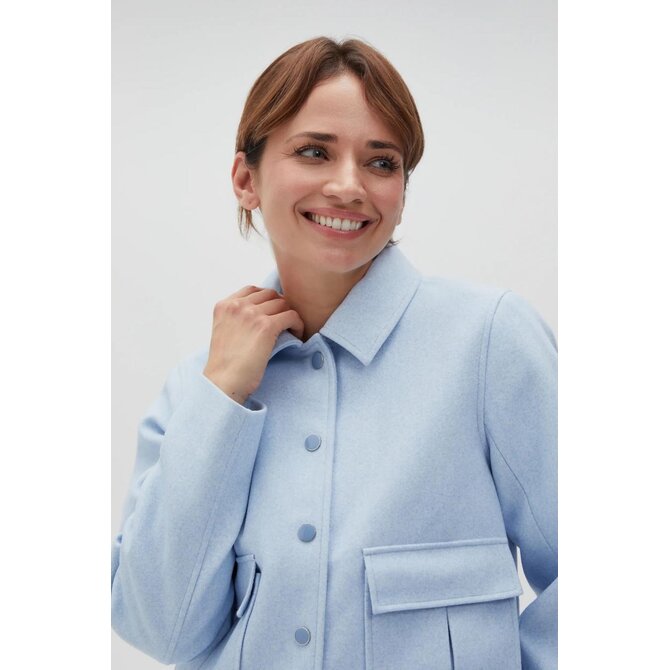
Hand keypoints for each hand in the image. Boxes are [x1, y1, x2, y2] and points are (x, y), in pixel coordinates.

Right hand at [203, 285, 303, 404]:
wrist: (223, 382)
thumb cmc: (225, 365)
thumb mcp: (224, 332)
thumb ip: (237, 318)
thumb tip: (262, 314)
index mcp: (224, 306)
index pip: (253, 290)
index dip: (267, 299)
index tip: (273, 312)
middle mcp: (237, 306)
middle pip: (270, 295)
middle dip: (280, 306)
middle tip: (285, 321)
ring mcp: (251, 314)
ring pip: (283, 304)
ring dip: (290, 315)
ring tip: (291, 330)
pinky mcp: (266, 326)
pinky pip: (292, 316)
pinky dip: (298, 325)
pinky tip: (297, 335)